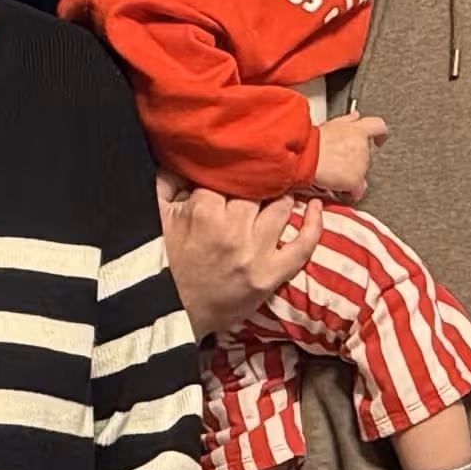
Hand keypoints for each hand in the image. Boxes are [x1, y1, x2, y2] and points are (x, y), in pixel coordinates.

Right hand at [162, 181, 315, 342]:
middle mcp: (233, 229)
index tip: (228, 171)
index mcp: (203, 210)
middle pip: (257, 189)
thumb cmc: (162, 264)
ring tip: (275, 190)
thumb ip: (167, 179)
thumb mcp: (155, 215)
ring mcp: (255, 254)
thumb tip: (184, 154)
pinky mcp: (270, 276)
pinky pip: (303, 246)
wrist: (170, 315)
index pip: (227, 175)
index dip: (227, 172)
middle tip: (251, 180)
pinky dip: (314, 224)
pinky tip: (315, 206)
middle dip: (253, 183)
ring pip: (280, 208)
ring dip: (279, 197)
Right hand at [311, 113, 385, 201]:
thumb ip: (347, 121)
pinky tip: (339, 186)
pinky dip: (351, 190)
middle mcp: (362, 146)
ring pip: (362, 172)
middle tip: (341, 161)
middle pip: (367, 155)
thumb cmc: (311, 142)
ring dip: (351, 173)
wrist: (305, 156)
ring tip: (334, 172)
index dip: (380, 135)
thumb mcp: (329, 125)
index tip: (379, 140)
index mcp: (357, 130)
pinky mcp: (355, 180)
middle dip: (356, 159)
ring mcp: (361, 164)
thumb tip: (355, 117)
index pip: (378, 127)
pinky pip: (357, 189)